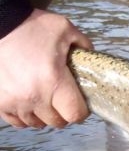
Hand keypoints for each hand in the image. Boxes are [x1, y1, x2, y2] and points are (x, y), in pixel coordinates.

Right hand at [0, 9, 90, 127]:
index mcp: (54, 81)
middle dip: (63, 112)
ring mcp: (13, 101)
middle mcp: (34, 96)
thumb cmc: (32, 27)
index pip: (74, 114)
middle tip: (63, 99)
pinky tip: (29, 104)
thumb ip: (84, 46)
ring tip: (46, 100)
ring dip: (44, 115)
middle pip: (57, 121)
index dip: (81, 111)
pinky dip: (25, 116)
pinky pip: (16, 121)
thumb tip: (93, 59)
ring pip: (36, 123)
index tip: (80, 102)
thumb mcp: (65, 30)